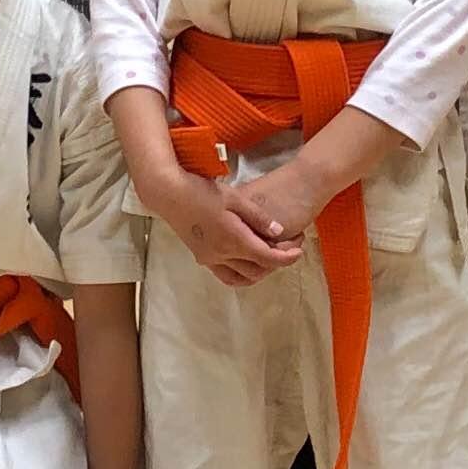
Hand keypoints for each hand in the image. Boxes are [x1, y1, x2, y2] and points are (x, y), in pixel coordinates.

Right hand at [153, 167, 294, 288]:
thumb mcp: (235, 198)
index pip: (268, 258)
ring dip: (259, 271)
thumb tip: (280, 233)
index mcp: (233, 240)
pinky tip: (246, 259)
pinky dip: (241, 273)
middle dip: (276, 262)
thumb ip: (259, 218)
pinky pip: (227, 275)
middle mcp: (222, 255)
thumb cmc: (202, 190)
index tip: (299, 251)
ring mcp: (210, 259)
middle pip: (258, 270)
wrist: (168, 194)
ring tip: (268, 255)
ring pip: (242, 277)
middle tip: (287, 247)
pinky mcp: (201, 257)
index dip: (287, 258)